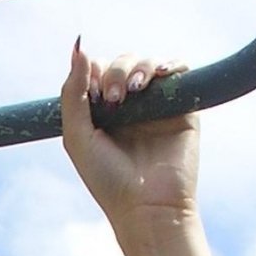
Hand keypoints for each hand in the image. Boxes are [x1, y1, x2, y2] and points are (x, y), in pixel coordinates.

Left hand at [61, 43, 199, 230]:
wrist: (147, 208)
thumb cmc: (108, 180)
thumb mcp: (77, 137)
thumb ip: (72, 93)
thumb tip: (79, 47)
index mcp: (104, 113)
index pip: (98, 71)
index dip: (93, 72)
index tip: (93, 94)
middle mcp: (131, 107)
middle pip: (123, 62)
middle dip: (116, 72)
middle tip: (115, 100)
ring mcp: (157, 106)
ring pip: (148, 63)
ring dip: (138, 67)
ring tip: (135, 91)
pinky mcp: (183, 108)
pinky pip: (179, 70)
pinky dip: (170, 64)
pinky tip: (159, 75)